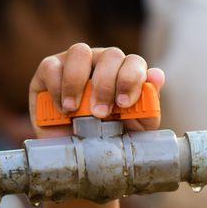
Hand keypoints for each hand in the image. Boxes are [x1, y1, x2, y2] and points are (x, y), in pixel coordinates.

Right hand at [28, 43, 165, 138]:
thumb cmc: (108, 138)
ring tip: (75, 110)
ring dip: (78, 81)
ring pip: (80, 51)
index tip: (124, 105)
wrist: (75, 156)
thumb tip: (157, 76)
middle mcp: (102, 62)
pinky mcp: (49, 70)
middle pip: (110, 55)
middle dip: (106, 85)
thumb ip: (148, 106)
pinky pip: (52, 66)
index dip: (130, 79)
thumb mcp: (134, 130)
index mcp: (125, 73)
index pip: (134, 62)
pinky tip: (62, 108)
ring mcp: (75, 62)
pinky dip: (57, 87)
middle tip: (100, 113)